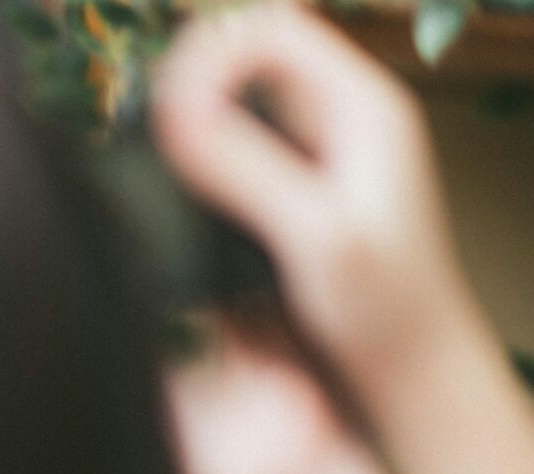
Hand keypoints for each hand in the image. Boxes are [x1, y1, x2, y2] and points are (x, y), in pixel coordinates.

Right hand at [154, 3, 467, 388]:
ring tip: (148, 149)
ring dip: (191, 108)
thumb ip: (246, 168)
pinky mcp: (297, 182)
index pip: (273, 30)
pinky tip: (174, 182)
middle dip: (192, 74)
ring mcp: (320, 147)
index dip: (209, 55)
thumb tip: (173, 111)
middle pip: (253, 47)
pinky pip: (240, 136)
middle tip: (143, 127)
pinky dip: (200, 146)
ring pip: (242, 89)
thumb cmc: (380, 306)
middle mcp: (343, 112)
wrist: (407, 363)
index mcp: (363, 106)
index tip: (163, 113)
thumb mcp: (313, 234)